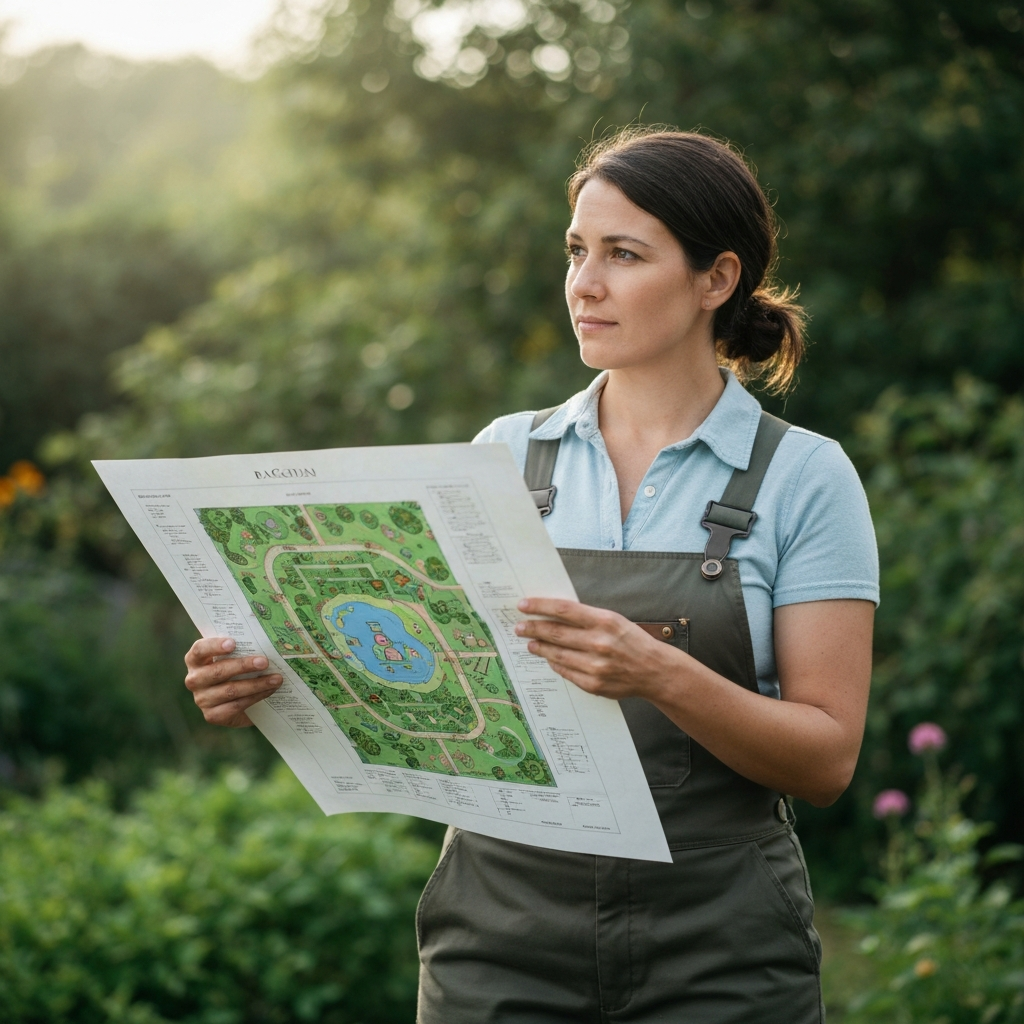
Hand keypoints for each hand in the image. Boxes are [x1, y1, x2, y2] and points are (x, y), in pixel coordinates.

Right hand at [183, 637, 282, 727]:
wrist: (241, 700)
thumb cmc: (238, 670)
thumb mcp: (237, 656)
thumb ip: (242, 647)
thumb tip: (265, 640)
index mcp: (196, 660)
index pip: (199, 650)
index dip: (214, 646)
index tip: (233, 643)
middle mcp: (194, 680)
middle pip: (217, 671)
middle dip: (243, 666)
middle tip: (265, 662)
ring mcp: (201, 699)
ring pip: (230, 690)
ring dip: (256, 684)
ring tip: (276, 679)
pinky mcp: (212, 715)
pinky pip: (236, 705)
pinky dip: (256, 697)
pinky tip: (269, 691)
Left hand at [515, 597, 679, 700]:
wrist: (654, 670)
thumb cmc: (632, 641)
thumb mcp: (613, 620)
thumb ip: (586, 618)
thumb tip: (554, 615)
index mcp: (604, 621)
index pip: (564, 610)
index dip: (540, 606)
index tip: (523, 605)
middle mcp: (599, 643)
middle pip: (555, 633)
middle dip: (533, 629)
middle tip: (519, 627)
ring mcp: (595, 666)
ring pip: (557, 654)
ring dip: (540, 648)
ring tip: (530, 643)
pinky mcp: (593, 684)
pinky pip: (566, 672)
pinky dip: (555, 663)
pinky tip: (549, 658)